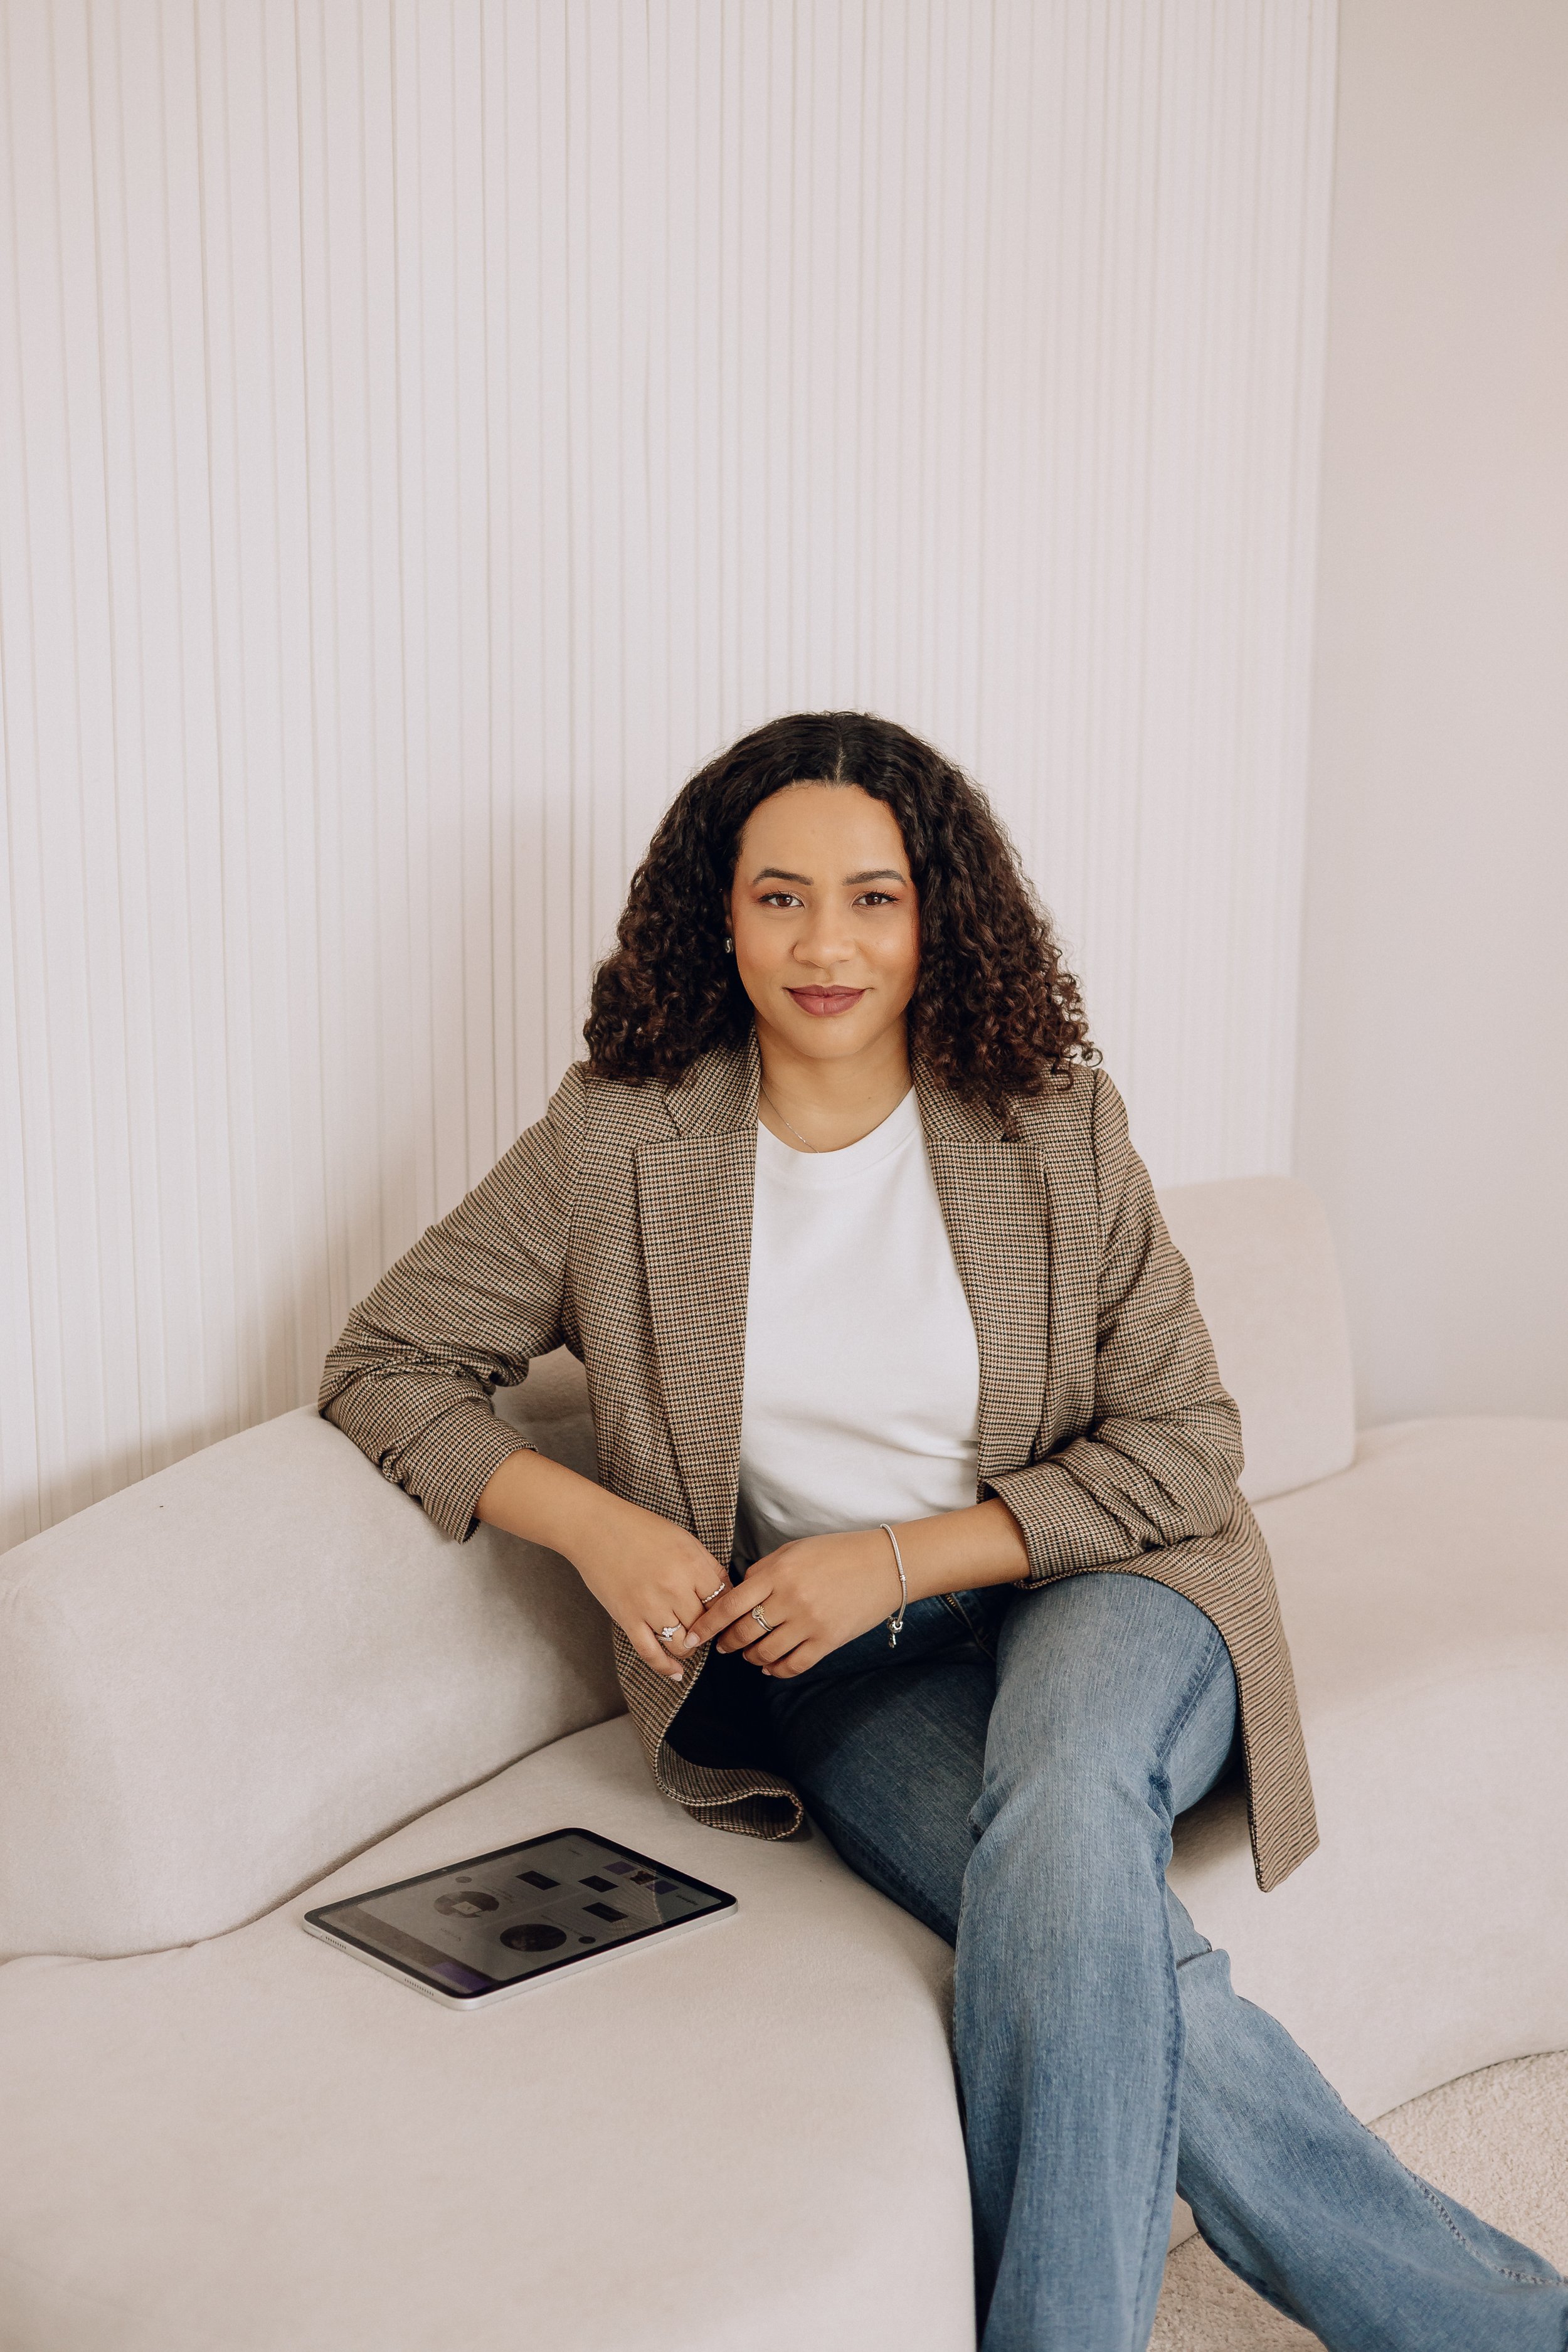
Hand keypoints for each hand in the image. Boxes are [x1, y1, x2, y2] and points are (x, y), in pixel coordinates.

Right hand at [565, 1492, 732, 1682]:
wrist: (594, 1528)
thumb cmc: (639, 1529)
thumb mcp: (683, 1539)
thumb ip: (707, 1566)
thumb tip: (727, 1591)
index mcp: (692, 1564)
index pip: (723, 1601)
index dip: (725, 1611)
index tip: (722, 1615)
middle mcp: (674, 1588)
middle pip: (704, 1625)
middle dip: (706, 1629)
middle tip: (703, 1627)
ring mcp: (650, 1606)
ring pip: (683, 1644)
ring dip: (689, 1647)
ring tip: (689, 1641)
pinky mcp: (628, 1619)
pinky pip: (651, 1653)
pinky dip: (666, 1668)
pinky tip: (677, 1674)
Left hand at [679, 1528, 903, 1677]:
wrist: (885, 1564)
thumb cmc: (838, 1552)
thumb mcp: (794, 1550)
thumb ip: (764, 1571)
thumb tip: (738, 1592)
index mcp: (777, 1572)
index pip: (729, 1604)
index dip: (707, 1624)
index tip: (693, 1635)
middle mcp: (789, 1598)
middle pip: (743, 1632)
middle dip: (727, 1643)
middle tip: (722, 1646)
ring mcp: (809, 1622)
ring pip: (765, 1652)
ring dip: (750, 1657)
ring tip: (748, 1654)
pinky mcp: (828, 1640)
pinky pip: (793, 1665)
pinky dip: (776, 1670)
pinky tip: (769, 1666)